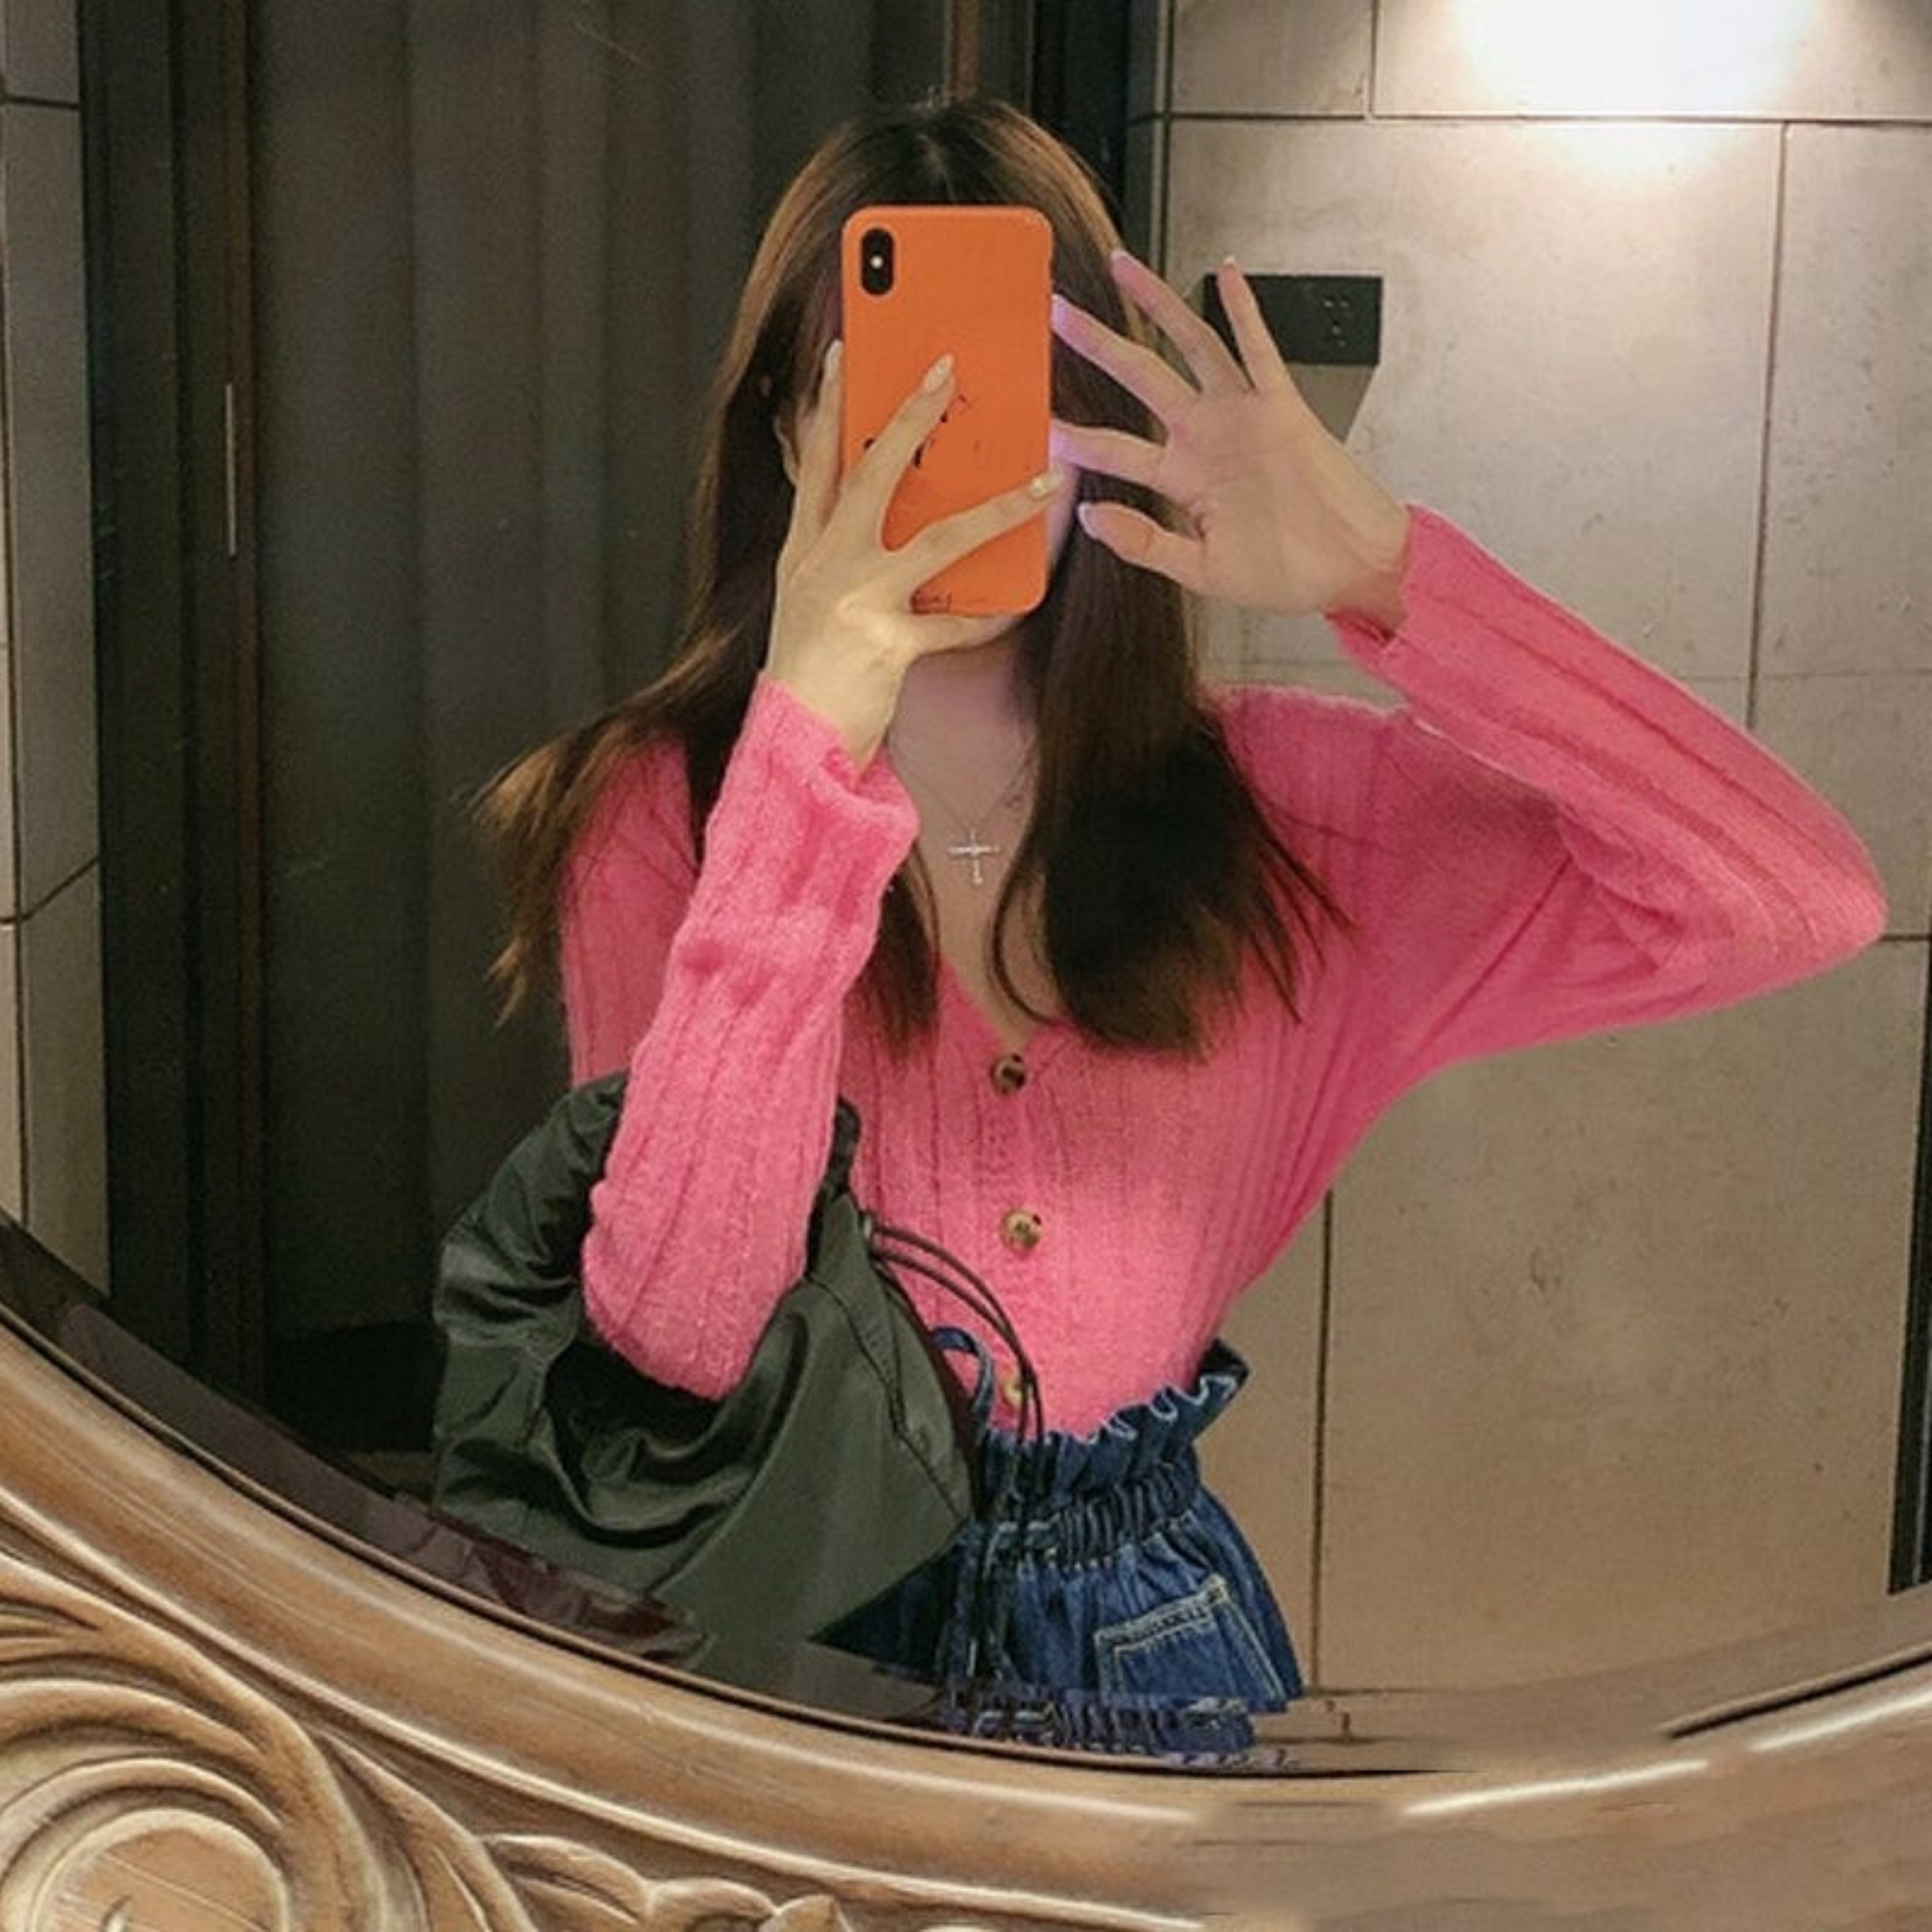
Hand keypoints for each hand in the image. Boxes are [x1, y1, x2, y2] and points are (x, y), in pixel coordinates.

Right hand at [767, 341, 1061, 767]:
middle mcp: (827, 565)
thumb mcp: (807, 604)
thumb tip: (878, 525)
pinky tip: (1020, 605)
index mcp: (804, 552)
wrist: (793, 743)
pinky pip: (955, 625)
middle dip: (908, 419)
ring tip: (1041, 486)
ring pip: (935, 540)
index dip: (827, 407)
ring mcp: (857, 602)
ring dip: (996, 510)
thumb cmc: (807, 677)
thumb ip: (838, 559)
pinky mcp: (888, 644)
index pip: (815, 464)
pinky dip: (989, 619)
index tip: (844, 356)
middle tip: (943, 371)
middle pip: (870, 475)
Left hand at [1049, 250, 1411, 627]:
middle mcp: (1205, 438)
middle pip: (1139, 378)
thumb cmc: (1287, 573)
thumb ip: (1145, 544)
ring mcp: (1241, 418)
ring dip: (1158, 307)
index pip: (1116, 450)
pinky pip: (1259, 350)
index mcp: (1183, 479)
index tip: (1037, 422)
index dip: (1077, 437)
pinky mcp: (1282, 409)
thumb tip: (1088, 515)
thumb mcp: (1202, 572)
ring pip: (1191, 347)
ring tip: (1123, 269)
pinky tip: (1227, 274)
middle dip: (1098, 344)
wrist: (1352, 570)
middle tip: (1056, 313)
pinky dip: (1244, 311)